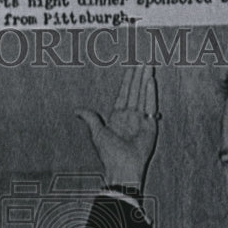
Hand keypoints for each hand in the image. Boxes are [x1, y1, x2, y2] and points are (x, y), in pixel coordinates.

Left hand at [77, 64, 159, 189]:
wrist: (122, 168)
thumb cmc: (109, 154)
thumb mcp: (97, 134)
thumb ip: (90, 118)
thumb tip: (76, 110)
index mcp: (119, 116)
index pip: (125, 92)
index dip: (128, 79)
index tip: (132, 66)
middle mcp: (132, 115)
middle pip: (136, 90)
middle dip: (139, 75)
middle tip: (143, 60)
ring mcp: (142, 120)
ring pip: (144, 95)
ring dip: (146, 80)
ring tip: (148, 66)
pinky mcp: (151, 126)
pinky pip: (151, 106)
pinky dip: (151, 94)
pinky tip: (150, 82)